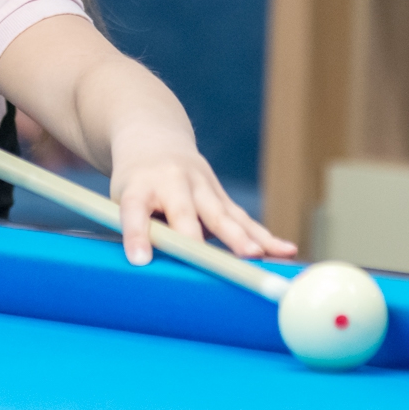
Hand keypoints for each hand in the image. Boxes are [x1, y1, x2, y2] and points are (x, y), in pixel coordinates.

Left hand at [108, 133, 296, 267]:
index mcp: (138, 186)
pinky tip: (285, 250)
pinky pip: (243, 219)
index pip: (134, 211)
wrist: (154, 139)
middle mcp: (172, 182)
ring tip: (254, 256)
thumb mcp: (123, 200)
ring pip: (221, 215)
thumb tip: (154, 269)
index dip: (137, 235)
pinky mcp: (220, 196)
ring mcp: (201, 186)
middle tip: (207, 261)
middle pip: (184, 213)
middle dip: (196, 238)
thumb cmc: (135, 183)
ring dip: (239, 237)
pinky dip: (263, 236)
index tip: (139, 260)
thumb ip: (139, 230)